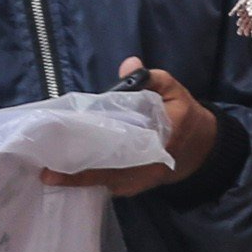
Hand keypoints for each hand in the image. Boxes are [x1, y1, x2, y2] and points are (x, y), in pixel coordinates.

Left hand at [46, 63, 219, 194]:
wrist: (204, 149)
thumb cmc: (184, 115)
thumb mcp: (174, 90)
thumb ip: (152, 77)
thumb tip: (129, 65)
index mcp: (162, 135)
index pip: (125, 138)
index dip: (96, 140)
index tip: (71, 137)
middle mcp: (151, 163)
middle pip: (110, 167)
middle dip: (79, 168)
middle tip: (47, 168)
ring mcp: (144, 178)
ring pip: (108, 181)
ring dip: (80, 179)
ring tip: (49, 174)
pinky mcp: (138, 185)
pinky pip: (111, 186)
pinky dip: (90, 183)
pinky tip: (65, 178)